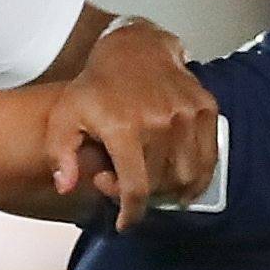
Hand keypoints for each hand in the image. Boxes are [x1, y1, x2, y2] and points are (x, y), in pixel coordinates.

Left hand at [47, 19, 219, 230]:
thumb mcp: (65, 117)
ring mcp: (187, 115)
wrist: (133, 47)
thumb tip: (66, 186)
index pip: (135, 188)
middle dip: (144, 195)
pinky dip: (197, 176)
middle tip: (129, 185)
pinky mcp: (205, 109)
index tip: (125, 222)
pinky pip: (208, 158)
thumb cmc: (97, 86)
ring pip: (187, 177)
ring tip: (152, 179)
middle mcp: (160, 122)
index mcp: (124, 127)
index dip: (131, 213)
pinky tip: (181, 178)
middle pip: (161, 185)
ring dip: (170, 189)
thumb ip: (61, 155)